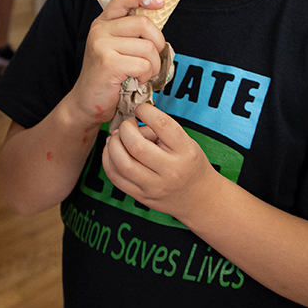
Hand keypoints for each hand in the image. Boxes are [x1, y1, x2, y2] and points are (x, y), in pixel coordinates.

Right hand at [66, 0, 164, 127]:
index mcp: (103, 24)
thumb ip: (130, 34)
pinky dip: (145, 76)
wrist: (86, 102)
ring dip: (152, 65)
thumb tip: (157, 21)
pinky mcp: (108, 62)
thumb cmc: (107, 77)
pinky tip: (135, 81)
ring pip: (147, 47)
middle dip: (157, 44)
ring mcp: (102, 45)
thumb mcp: (116, 48)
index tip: (159, 3)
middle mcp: (100, 30)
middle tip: (151, 60)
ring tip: (141, 74)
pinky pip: (143, 65)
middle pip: (144, 24)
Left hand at [101, 101, 218, 221]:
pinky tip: (112, 151)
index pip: (162, 125)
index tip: (140, 109)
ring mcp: (154, 186)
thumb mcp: (186, 142)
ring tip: (117, 138)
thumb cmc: (189, 164)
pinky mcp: (141, 196)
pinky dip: (108, 160)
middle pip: (136, 146)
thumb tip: (133, 121)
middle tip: (127, 126)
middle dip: (125, 129)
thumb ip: (162, 130)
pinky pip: (115, 178)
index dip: (145, 111)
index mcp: (185, 152)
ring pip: (122, 164)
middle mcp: (171, 171)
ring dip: (113, 145)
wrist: (199, 198)